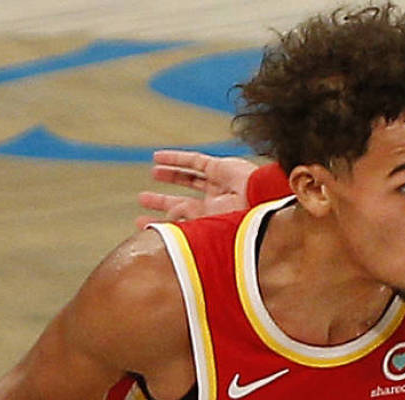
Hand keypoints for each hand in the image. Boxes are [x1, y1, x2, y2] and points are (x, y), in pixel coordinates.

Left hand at [136, 149, 258, 226]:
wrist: (262, 204)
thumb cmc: (238, 224)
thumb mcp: (205, 233)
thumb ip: (183, 233)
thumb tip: (158, 236)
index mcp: (210, 225)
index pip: (180, 224)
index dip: (161, 224)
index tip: (142, 225)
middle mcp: (214, 206)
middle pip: (183, 202)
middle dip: (162, 202)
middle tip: (142, 200)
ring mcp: (218, 186)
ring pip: (189, 179)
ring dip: (170, 176)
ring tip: (153, 174)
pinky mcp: (220, 167)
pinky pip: (194, 161)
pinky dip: (176, 159)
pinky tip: (157, 158)